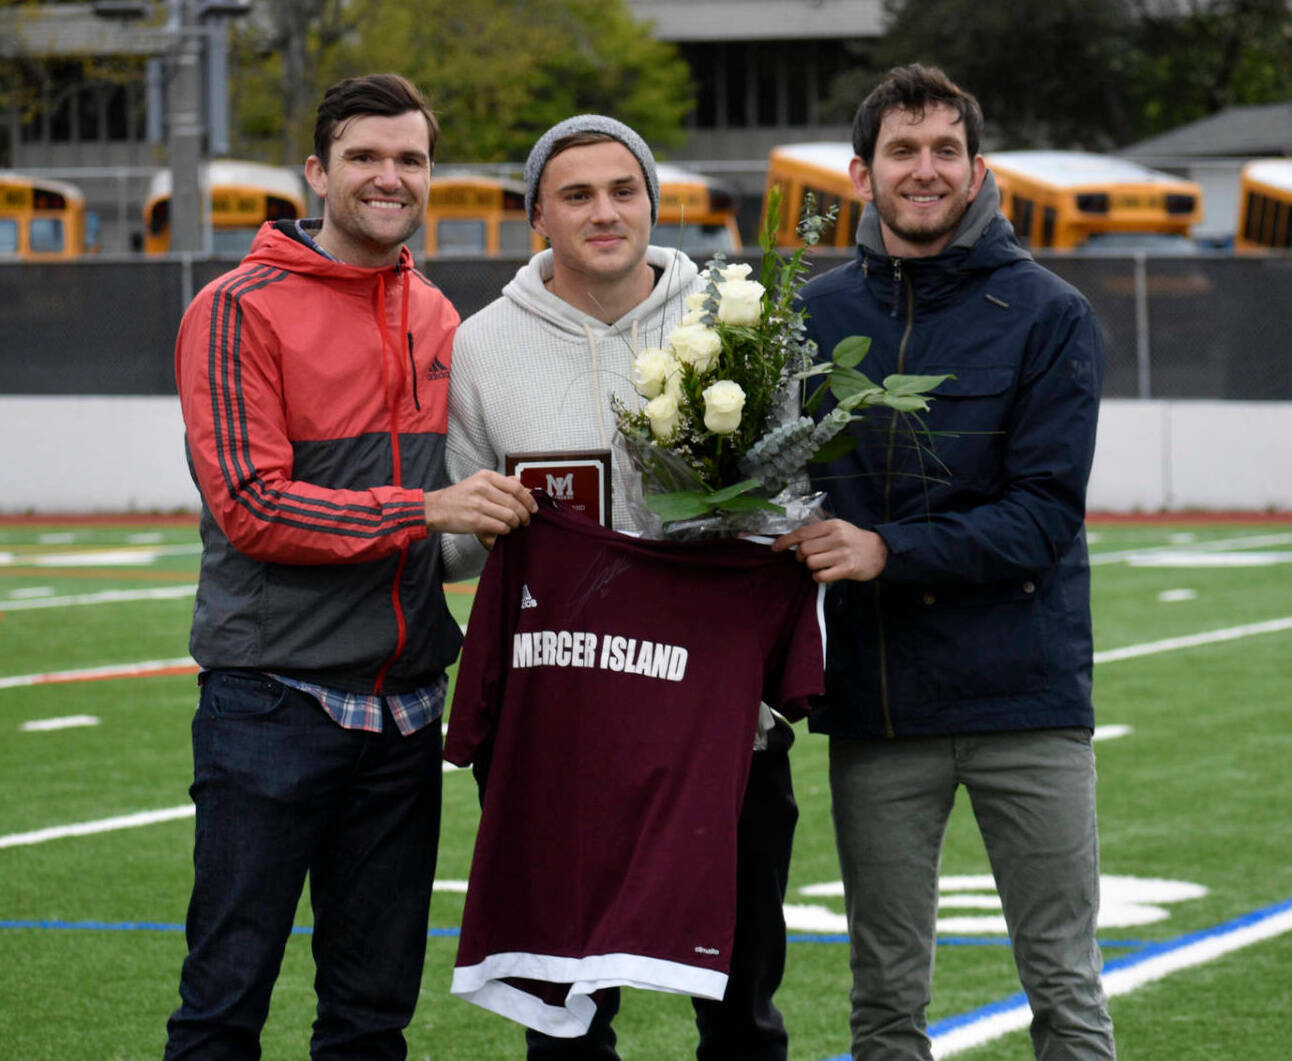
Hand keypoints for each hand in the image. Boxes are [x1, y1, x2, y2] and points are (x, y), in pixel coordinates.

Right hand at [424, 470, 537, 535]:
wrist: (435, 508)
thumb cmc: (458, 497)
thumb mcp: (477, 482)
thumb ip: (500, 482)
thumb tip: (520, 483)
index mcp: (485, 476)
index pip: (516, 487)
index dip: (529, 499)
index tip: (533, 507)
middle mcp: (482, 488)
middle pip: (514, 503)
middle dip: (525, 515)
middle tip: (526, 520)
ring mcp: (478, 505)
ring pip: (509, 516)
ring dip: (516, 524)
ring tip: (514, 525)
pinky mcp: (475, 521)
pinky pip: (500, 527)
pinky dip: (505, 530)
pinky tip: (503, 530)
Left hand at [771, 519, 887, 582]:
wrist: (880, 551)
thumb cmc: (853, 539)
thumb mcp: (838, 527)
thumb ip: (817, 531)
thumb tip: (792, 538)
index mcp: (832, 525)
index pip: (802, 532)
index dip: (785, 541)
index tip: (775, 548)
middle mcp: (837, 537)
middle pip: (804, 549)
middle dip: (800, 556)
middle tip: (806, 558)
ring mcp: (842, 554)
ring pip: (811, 563)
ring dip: (810, 567)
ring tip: (819, 565)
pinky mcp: (847, 569)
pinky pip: (821, 576)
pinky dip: (818, 576)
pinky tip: (824, 573)